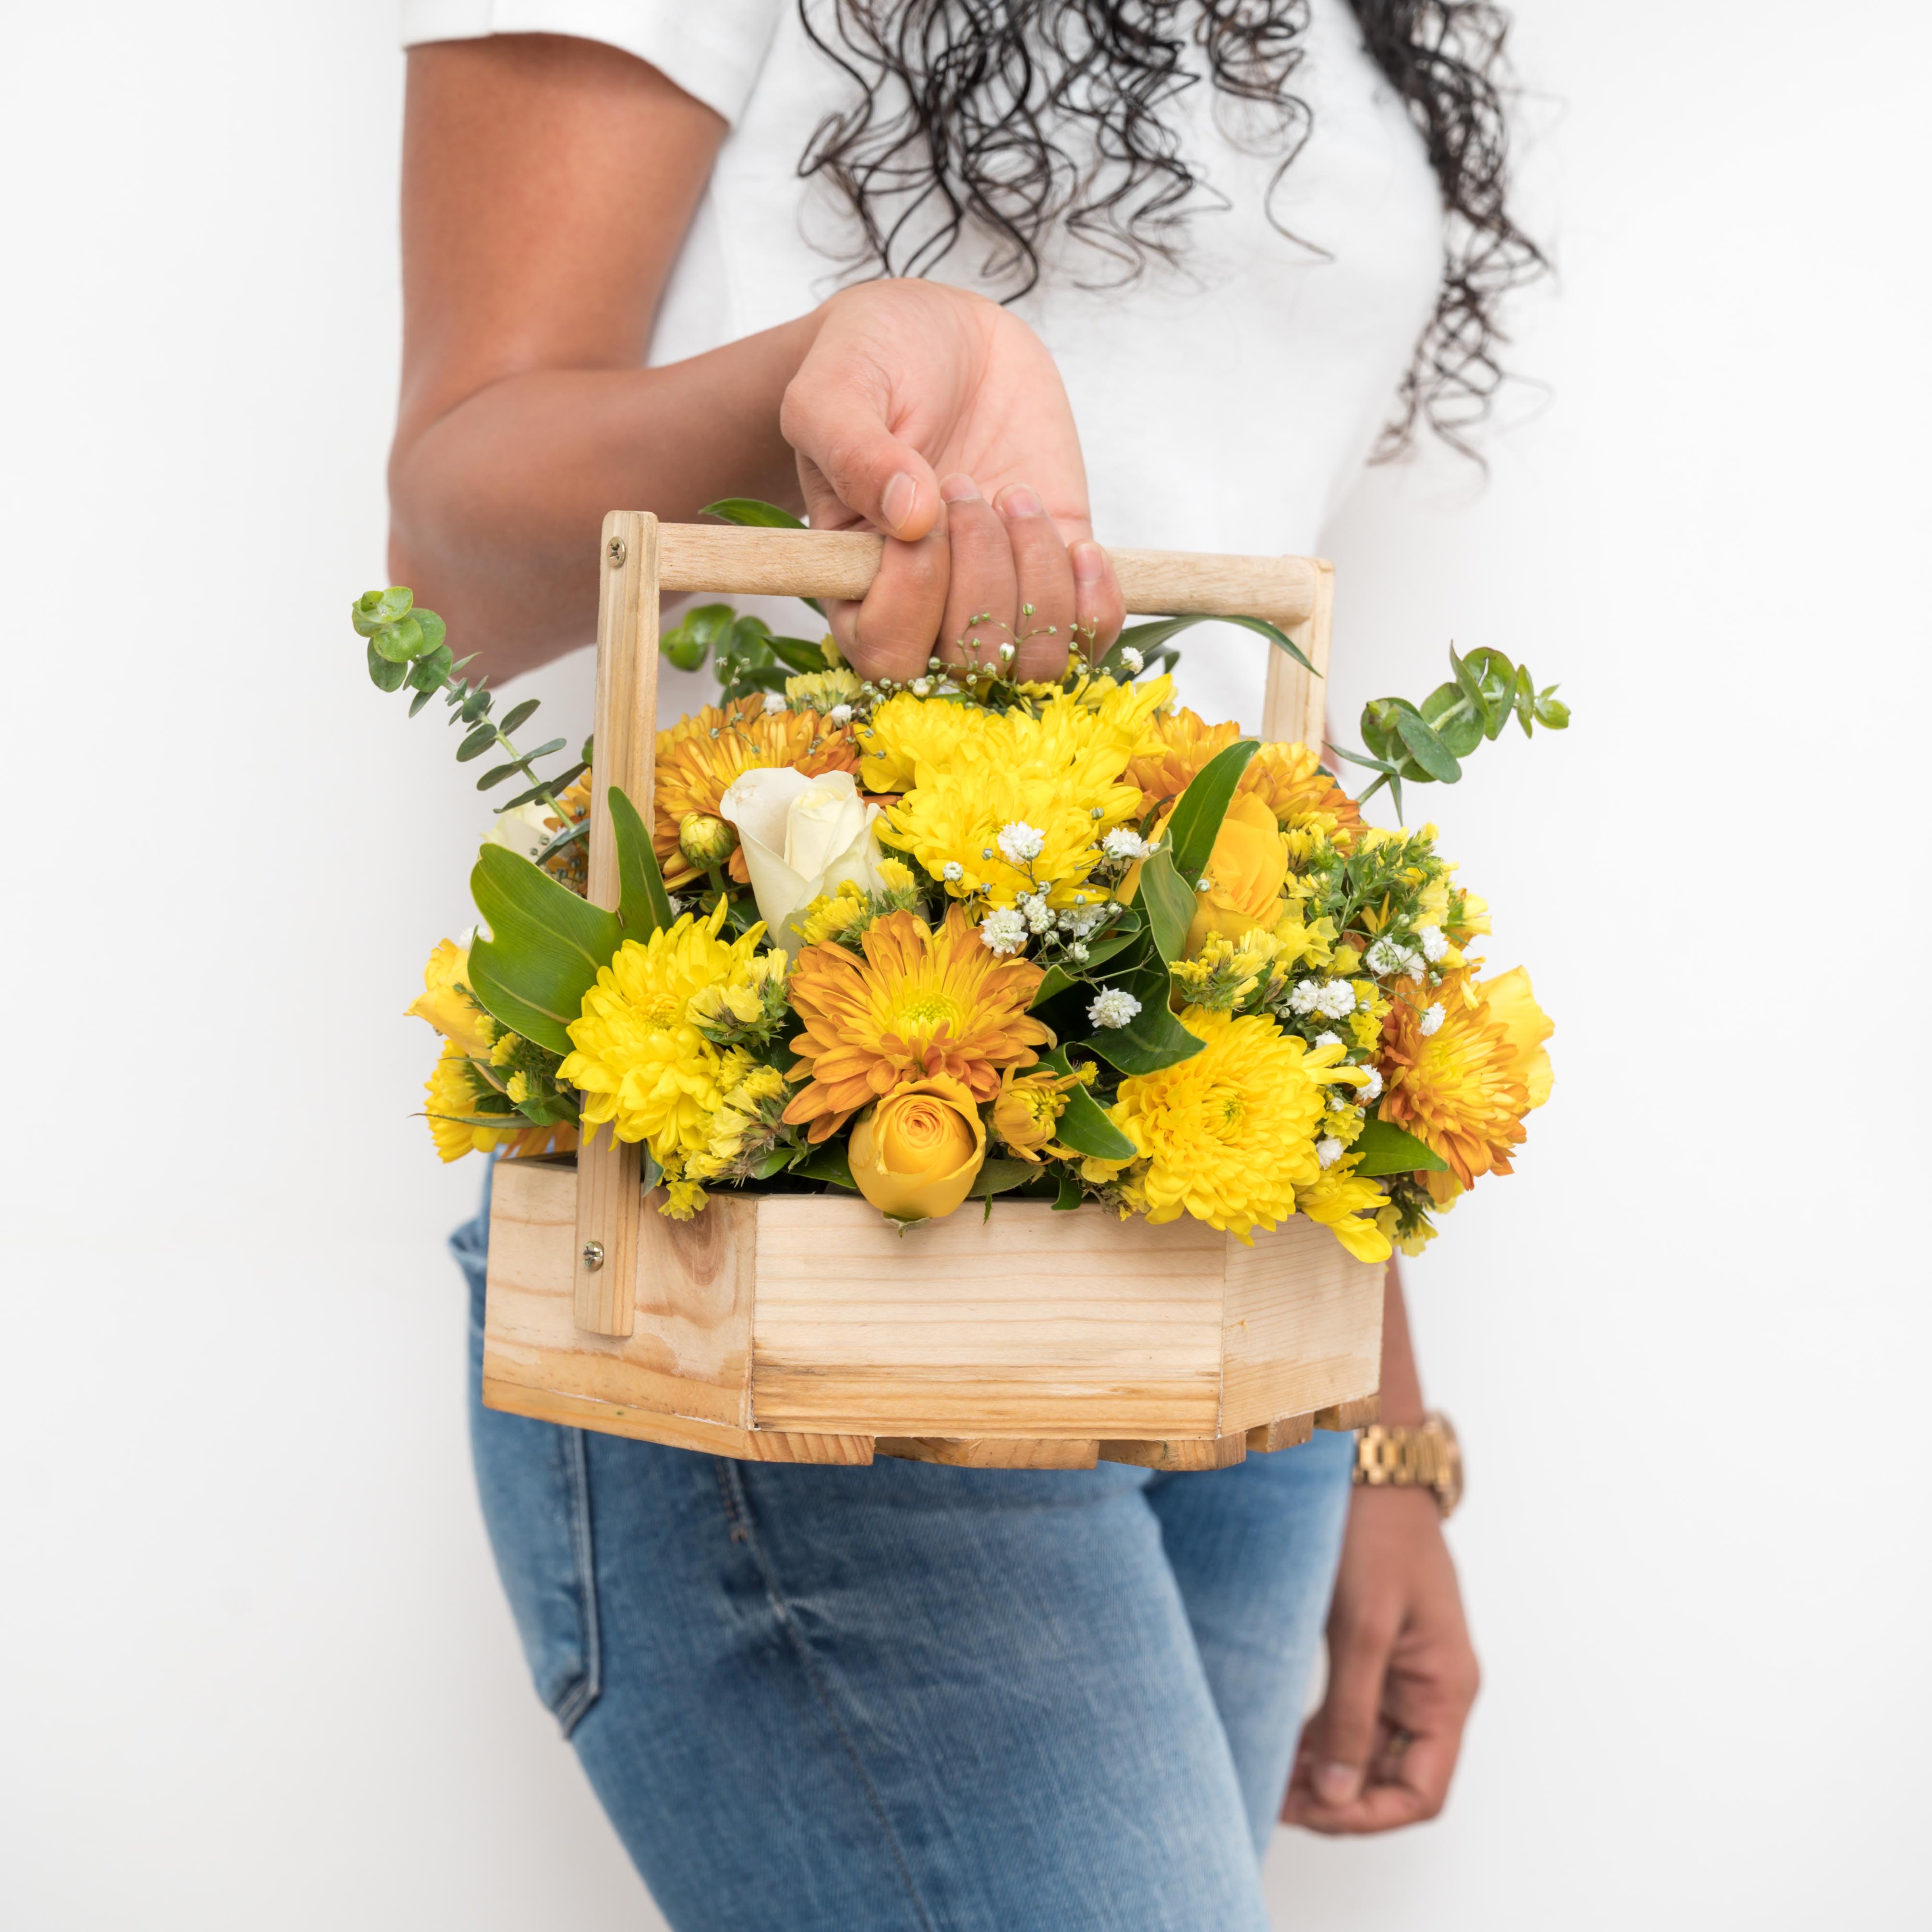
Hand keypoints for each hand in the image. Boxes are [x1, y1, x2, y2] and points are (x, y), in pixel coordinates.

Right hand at [780, 280, 1124, 682]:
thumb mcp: (834, 392)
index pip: (885, 655)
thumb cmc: (871, 366)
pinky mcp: (1055, 578)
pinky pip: (1089, 637)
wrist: (941, 338)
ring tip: (1015, 496)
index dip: (915, 595)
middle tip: (965, 483)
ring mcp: (995, 600)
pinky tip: (1080, 544)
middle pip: (967, 670)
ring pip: (1033, 663)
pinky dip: (1097, 603)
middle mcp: (924, 614)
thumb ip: (853, 452)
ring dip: (1039, 583)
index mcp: (854, 590)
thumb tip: (911, 518)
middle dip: (981, 578)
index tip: (924, 509)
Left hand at [1281, 1486, 1479, 1833]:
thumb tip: (1338, 1795)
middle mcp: (1432, 1688)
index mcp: (1446, 1689)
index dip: (1367, 1814)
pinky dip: (1323, 1736)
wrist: (1368, 1466)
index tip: (1311, 1811)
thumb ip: (1351, 1712)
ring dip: (1325, 1771)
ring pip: (1370, 1749)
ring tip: (1270, 1777)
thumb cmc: (1376, 1532)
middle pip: (1394, 1777)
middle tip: (1273, 1797)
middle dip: (1338, 1798)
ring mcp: (1405, 1670)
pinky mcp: (1377, 1649)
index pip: (1422, 1791)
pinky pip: (1357, 1714)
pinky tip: (1283, 1742)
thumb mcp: (1362, 1627)